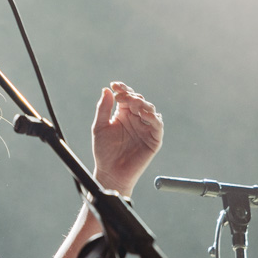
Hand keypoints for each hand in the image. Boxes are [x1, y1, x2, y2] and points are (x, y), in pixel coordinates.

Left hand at [91, 81, 163, 195]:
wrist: (111, 172)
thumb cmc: (104, 151)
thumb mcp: (99, 127)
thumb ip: (103, 109)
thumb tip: (106, 90)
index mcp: (124, 113)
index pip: (126, 96)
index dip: (122, 89)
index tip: (114, 85)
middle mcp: (136, 118)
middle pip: (139, 100)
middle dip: (131, 96)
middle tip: (122, 97)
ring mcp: (146, 128)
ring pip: (150, 109)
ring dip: (142, 104)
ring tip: (133, 104)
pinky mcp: (154, 139)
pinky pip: (157, 125)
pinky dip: (153, 118)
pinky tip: (144, 114)